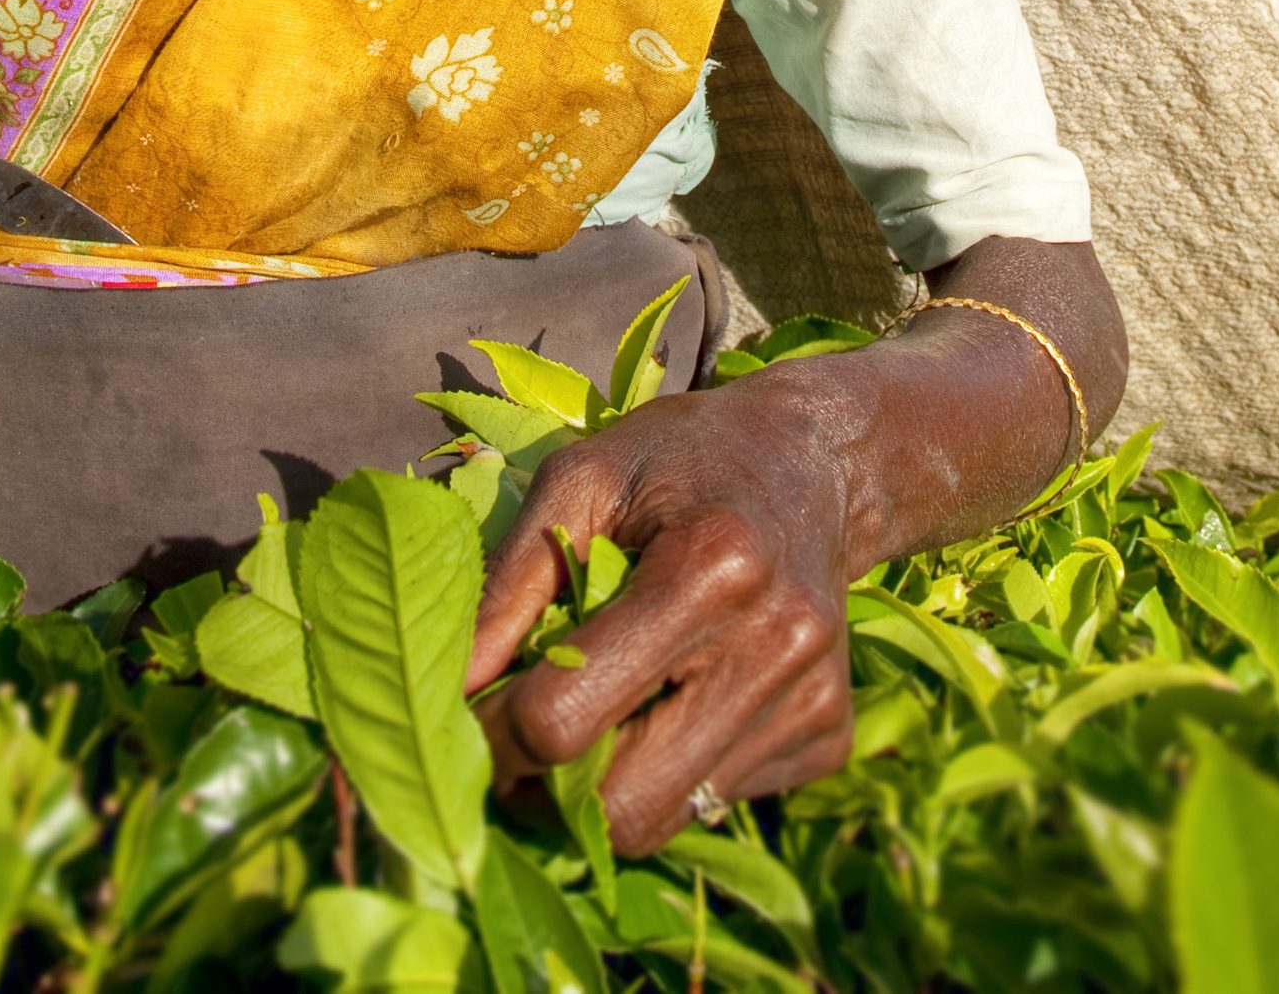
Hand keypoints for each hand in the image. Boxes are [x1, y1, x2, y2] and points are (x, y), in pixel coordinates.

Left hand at [466, 378, 860, 855]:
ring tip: (585, 722)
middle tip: (515, 751)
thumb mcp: (580, 480)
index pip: (565, 717)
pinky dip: (669, 774)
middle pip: (622, 805)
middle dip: (545, 794)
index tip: (464, 718)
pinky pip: (717, 803)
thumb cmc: (681, 459)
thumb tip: (447, 690)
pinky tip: (671, 702)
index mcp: (710, 568)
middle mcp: (775, 646)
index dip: (492, 736)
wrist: (817, 459)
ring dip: (602, 794)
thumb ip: (508, 584)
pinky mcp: (831, 737)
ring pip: (665, 820)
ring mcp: (811, 701)